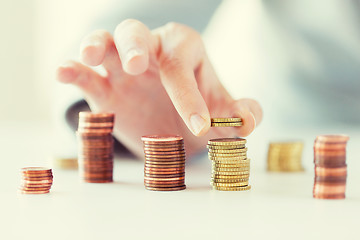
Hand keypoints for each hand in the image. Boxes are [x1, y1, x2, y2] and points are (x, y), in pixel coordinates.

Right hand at [56, 19, 261, 156]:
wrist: (175, 129)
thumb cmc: (200, 113)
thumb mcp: (223, 116)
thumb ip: (240, 115)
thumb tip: (246, 121)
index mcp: (184, 50)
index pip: (182, 68)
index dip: (190, 96)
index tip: (199, 127)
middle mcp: (151, 51)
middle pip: (137, 34)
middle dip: (134, 46)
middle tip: (136, 65)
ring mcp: (122, 67)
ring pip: (105, 42)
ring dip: (95, 45)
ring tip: (90, 56)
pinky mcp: (103, 87)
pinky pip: (84, 73)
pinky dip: (72, 70)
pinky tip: (63, 71)